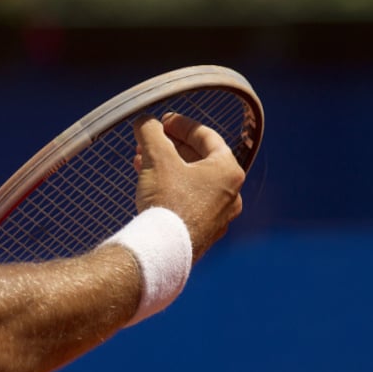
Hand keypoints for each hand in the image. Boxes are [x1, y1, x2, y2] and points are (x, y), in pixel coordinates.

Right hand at [132, 113, 244, 262]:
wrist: (164, 250)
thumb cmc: (167, 201)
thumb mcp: (157, 158)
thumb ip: (151, 132)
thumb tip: (145, 121)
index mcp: (228, 171)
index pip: (206, 136)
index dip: (181, 125)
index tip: (162, 122)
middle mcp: (230, 194)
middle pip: (199, 160)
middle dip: (170, 148)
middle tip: (149, 142)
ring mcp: (219, 216)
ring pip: (192, 182)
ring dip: (167, 169)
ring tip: (142, 163)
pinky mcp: (203, 232)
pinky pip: (188, 202)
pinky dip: (171, 189)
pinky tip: (149, 188)